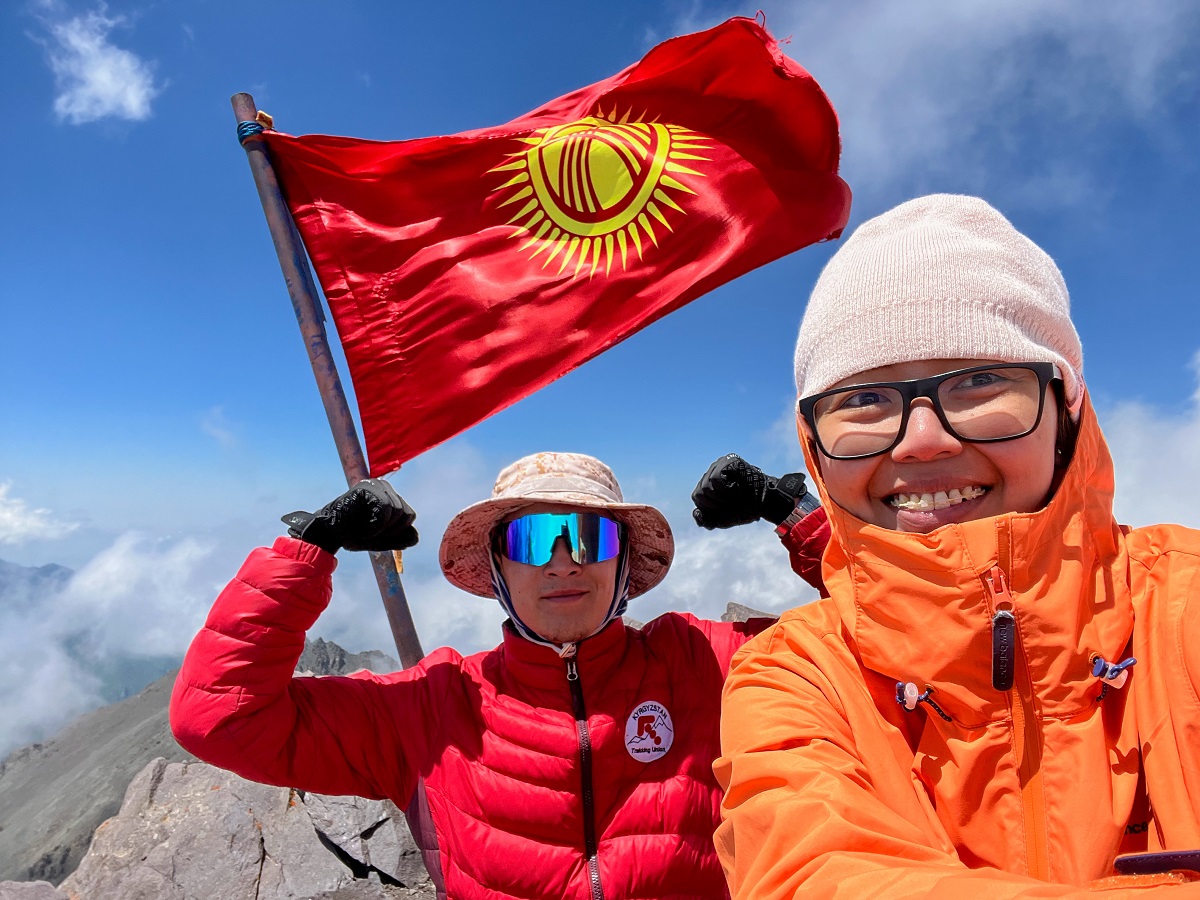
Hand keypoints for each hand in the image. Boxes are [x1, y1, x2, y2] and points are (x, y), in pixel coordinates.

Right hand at [281, 479, 417, 553]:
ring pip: (398, 511)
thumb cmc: (354, 535)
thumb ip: (400, 538)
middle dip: (391, 532)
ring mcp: (376, 485)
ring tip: (365, 530)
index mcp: (390, 497)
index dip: (397, 532)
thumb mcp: (382, 540)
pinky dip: (376, 526)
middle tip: (370, 534)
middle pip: (407, 514)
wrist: (329, 534)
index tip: (377, 536)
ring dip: (381, 529)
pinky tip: (363, 529)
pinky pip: (385, 509)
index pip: (410, 516)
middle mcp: (385, 488)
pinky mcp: (367, 487)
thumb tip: (415, 536)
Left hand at [691, 454, 808, 528]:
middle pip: (699, 493)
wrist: (765, 504)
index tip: (726, 508)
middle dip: (716, 504)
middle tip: (731, 502)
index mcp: (708, 484)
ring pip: (705, 487)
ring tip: (734, 495)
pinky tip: (735, 488)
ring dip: (721, 498)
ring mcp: (719, 465)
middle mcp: (711, 472)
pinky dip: (724, 490)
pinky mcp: (729, 461)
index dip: (710, 508)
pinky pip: (715, 480)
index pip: (697, 497)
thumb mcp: (722, 519)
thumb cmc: (745, 509)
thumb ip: (706, 520)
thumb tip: (695, 513)